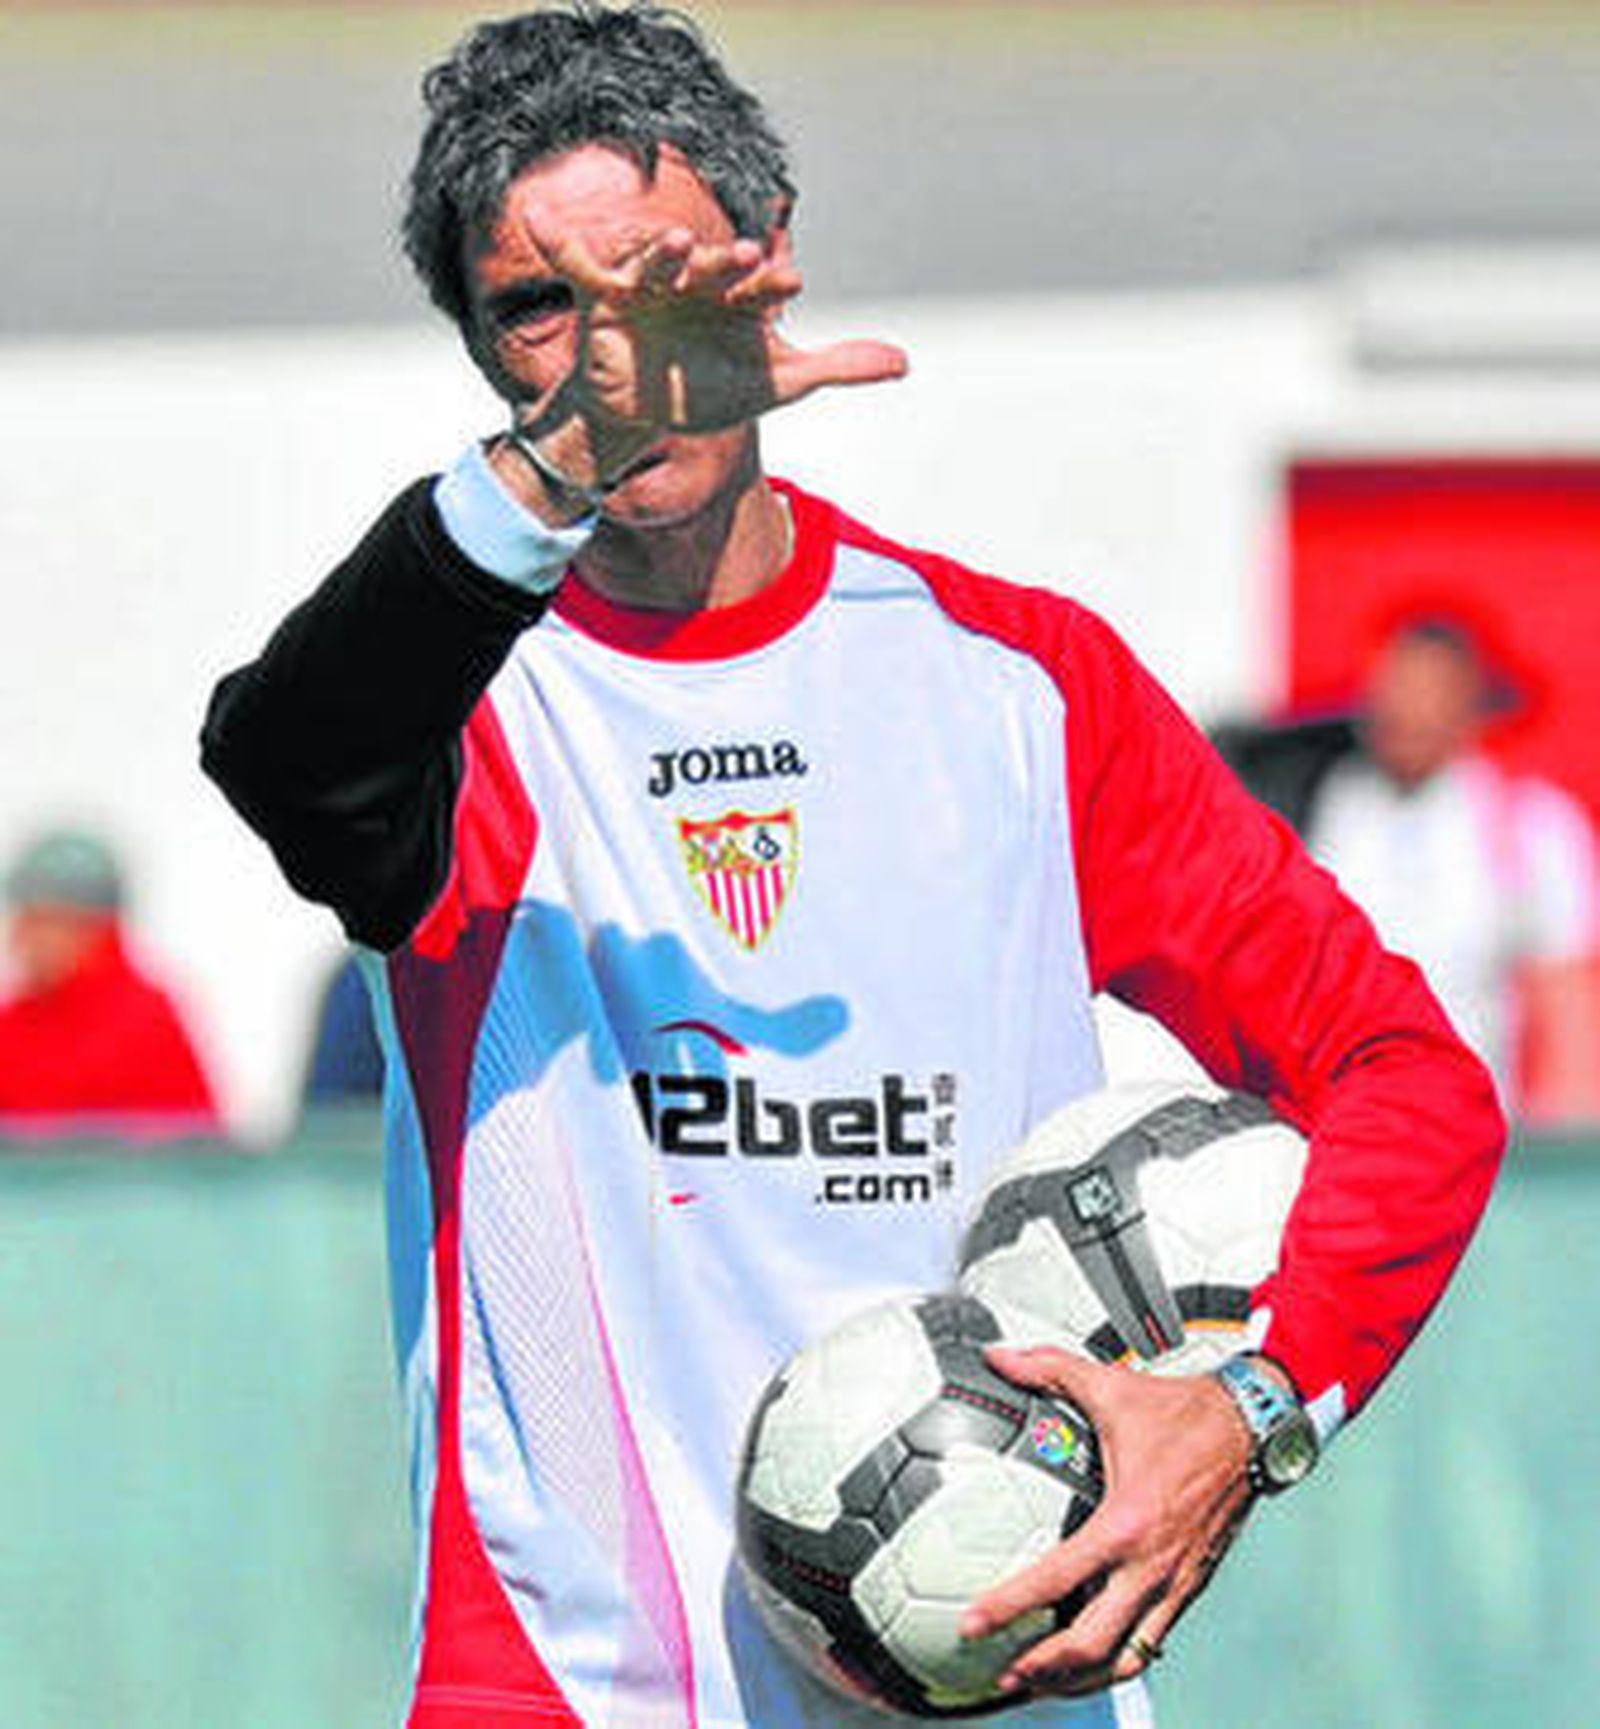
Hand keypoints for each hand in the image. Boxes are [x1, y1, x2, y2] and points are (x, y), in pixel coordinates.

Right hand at [518, 218, 906, 481]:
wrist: (646, 416)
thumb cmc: (709, 388)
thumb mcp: (781, 383)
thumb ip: (840, 366)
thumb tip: (906, 362)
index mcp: (736, 292)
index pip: (758, 283)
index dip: (772, 283)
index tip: (791, 285)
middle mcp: (694, 280)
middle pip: (711, 266)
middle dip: (724, 263)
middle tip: (745, 258)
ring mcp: (649, 286)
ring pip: (657, 263)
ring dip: (662, 253)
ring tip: (673, 245)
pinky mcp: (604, 297)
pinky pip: (579, 264)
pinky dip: (557, 240)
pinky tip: (536, 219)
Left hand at [959, 1346, 1253, 1697]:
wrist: (1250, 1428)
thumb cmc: (1179, 1413)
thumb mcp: (1107, 1386)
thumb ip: (1047, 1368)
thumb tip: (999, 1356)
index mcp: (1125, 1521)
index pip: (1056, 1578)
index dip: (1008, 1605)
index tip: (973, 1624)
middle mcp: (1151, 1565)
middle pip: (1092, 1643)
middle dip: (1044, 1667)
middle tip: (1004, 1673)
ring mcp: (1175, 1583)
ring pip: (1126, 1657)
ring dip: (1081, 1677)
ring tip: (1042, 1680)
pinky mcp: (1191, 1587)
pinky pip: (1153, 1641)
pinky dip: (1118, 1658)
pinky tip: (1091, 1658)